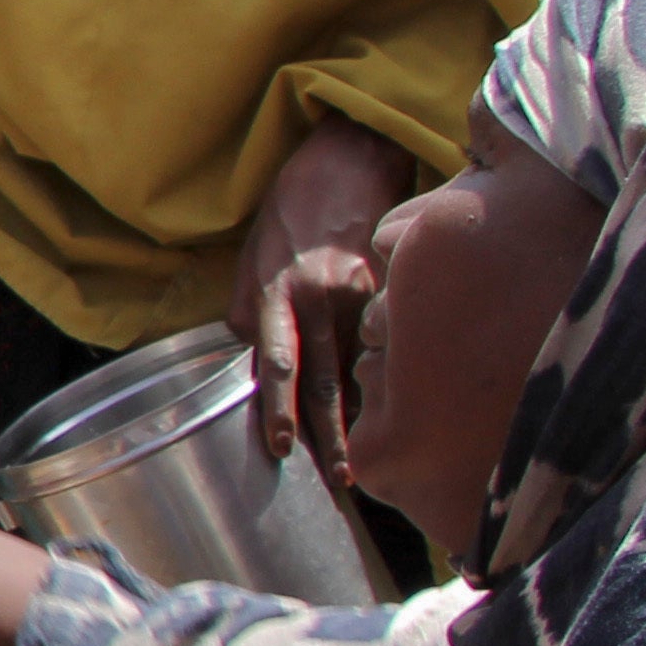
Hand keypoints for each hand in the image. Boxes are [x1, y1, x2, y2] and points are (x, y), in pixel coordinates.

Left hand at [230, 115, 418, 476]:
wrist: (346, 161)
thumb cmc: (289, 215)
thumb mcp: (251, 261)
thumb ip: (250, 316)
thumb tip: (252, 361)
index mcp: (280, 292)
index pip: (276, 361)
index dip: (279, 405)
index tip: (283, 447)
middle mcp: (324, 298)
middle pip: (329, 379)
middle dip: (335, 435)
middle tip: (344, 484)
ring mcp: (365, 296)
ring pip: (363, 369)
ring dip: (365, 417)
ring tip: (369, 466)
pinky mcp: (394, 291)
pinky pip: (385, 345)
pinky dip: (385, 380)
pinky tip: (395, 413)